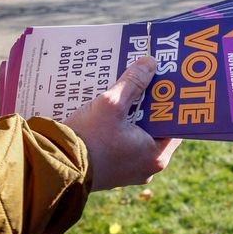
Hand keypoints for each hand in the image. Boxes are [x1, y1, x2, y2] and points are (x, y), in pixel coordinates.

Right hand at [65, 56, 180, 190]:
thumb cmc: (87, 139)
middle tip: (148, 81)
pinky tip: (112, 110)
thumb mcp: (111, 104)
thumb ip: (133, 82)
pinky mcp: (114, 170)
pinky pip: (125, 144)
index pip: (176, 124)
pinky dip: (122, 128)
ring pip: (139, 136)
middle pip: (156, 128)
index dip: (172, 102)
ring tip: (129, 92)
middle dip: (151, 105)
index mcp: (156, 155)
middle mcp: (147, 167)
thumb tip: (150, 63)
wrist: (56, 168)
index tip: (168, 84)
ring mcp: (130, 171)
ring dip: (134, 115)